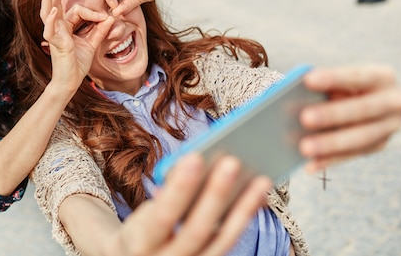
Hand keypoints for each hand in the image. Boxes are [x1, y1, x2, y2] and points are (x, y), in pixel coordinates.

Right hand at [40, 0, 113, 92]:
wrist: (70, 82)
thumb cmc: (77, 64)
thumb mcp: (92, 44)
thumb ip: (100, 30)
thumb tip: (110, 18)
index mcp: (65, 26)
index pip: (76, 10)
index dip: (93, 13)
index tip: (106, 18)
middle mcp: (57, 27)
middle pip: (55, 2)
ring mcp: (53, 34)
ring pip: (48, 10)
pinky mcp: (54, 42)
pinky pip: (51, 28)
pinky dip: (53, 18)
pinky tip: (56, 9)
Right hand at [109, 154, 270, 255]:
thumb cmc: (141, 230)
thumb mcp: (140, 215)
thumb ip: (162, 199)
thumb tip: (189, 170)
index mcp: (140, 242)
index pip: (162, 215)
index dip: (179, 188)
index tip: (195, 157)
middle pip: (196, 230)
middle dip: (215, 195)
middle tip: (232, 162)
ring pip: (221, 240)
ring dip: (243, 208)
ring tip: (260, 180)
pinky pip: (229, 242)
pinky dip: (245, 218)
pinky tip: (258, 197)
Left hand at [299, 64, 400, 171]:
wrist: (368, 100)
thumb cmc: (344, 84)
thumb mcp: (339, 79)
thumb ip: (324, 84)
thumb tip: (296, 94)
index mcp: (382, 77)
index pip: (358, 76)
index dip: (334, 78)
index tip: (308, 80)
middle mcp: (393, 102)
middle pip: (363, 109)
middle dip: (333, 114)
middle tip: (304, 118)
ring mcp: (389, 127)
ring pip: (360, 138)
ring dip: (330, 144)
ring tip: (304, 148)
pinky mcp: (379, 145)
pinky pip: (352, 155)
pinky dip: (329, 161)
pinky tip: (309, 165)